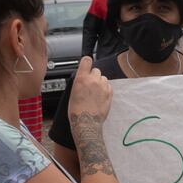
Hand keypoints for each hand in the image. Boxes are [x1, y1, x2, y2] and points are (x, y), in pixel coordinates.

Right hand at [69, 56, 115, 176]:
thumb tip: (84, 77)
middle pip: (96, 70)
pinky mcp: (109, 93)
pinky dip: (105, 89)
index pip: (87, 60)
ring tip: (95, 93)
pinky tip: (100, 97)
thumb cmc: (76, 110)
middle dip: (93, 76)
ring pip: (103, 78)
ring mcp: (103, 86)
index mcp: (81, 78)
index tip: (87, 65)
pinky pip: (108, 86)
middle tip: (90, 85)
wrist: (86, 122)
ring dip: (100, 82)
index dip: (87, 63)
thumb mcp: (73, 92)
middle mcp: (93, 80)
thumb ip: (80, 81)